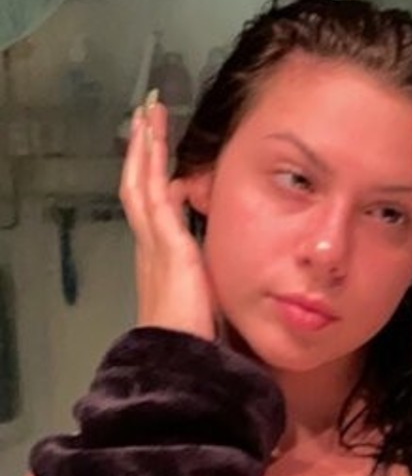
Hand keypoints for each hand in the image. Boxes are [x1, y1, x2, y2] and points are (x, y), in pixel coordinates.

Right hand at [118, 96, 217, 341]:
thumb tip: (208, 249)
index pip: (151, 206)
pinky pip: (153, 198)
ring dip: (143, 149)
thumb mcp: (202, 296)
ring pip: (141, 184)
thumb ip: (204, 272)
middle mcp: (151, 247)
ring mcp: (155, 245)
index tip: (156, 151)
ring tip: (145, 117)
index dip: (151, 175)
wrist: (181, 359)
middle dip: (143, 151)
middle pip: (139, 186)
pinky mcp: (167, 247)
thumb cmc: (194, 339)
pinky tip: (154, 146)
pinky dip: (151, 169)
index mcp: (159, 258)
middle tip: (144, 116)